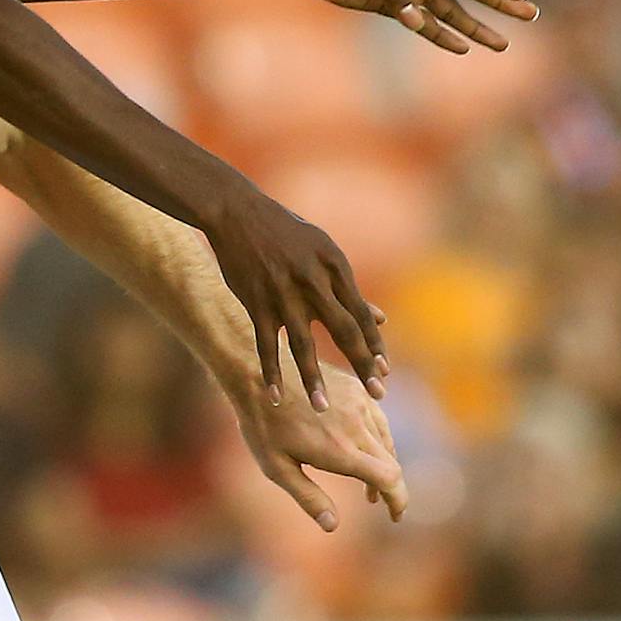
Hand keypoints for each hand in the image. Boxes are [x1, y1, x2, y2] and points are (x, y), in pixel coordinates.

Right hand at [206, 187, 386, 409]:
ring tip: (322, 408)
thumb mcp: (323, 251)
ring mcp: (282, 293)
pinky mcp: (255, 301)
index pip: (361, 314)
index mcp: (334, 266)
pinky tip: (274, 396)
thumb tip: (381, 319)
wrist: (236, 212)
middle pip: (344, 331)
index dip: (374, 345)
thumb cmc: (285, 233)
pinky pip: (265, 344)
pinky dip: (270, 370)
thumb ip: (348, 288)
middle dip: (362, 365)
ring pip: (302, 344)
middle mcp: (312, 281)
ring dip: (313, 378)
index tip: (384, 372)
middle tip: (378, 395)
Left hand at [232, 363, 406, 530]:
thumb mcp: (277, 467)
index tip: (395, 516)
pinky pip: (378, 417)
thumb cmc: (260, 423)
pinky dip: (378, 439)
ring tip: (367, 483)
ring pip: (386, 440)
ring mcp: (358, 402)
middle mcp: (356, 425)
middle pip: (392, 463)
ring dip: (384, 464)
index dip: (398, 501)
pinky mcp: (355, 386)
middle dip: (391, 488)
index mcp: (340, 450)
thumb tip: (333, 526)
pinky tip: (363, 447)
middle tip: (378, 503)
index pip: (390, 479)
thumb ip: (308, 497)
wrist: (254, 370)